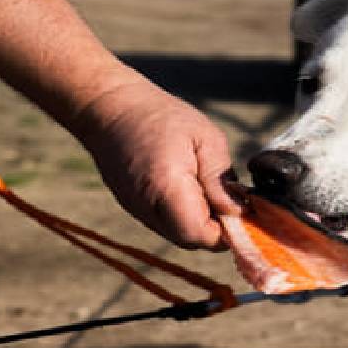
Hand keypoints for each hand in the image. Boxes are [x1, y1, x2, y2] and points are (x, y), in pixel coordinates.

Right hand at [72, 73, 241, 249]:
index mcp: (167, 188)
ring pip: (178, 234)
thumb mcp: (205, 138)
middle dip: (214, 226)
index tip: (238, 208)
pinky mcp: (132, 208)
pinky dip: (180, 214)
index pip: (201, 235)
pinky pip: (164, 223)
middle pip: (190, 240)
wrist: (110, 108)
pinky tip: (184, 184)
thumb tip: (237, 212)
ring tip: (201, 184)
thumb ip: (220, 179)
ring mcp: (137, 211)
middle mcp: (148, 208)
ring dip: (197, 220)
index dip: (225, 230)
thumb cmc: (161, 116)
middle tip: (223, 194)